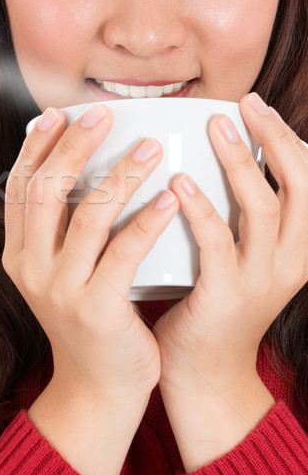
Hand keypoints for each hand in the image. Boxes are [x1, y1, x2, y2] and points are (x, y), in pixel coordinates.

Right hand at [3, 104, 179, 405]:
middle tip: (103, 114)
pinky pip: (123, 253)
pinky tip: (169, 198)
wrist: (96, 387)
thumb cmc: (88, 318)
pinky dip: (147, 221)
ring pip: (87, 216)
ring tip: (151, 146)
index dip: (36, 147)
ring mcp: (59, 290)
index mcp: (18, 254)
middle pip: (45, 192)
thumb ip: (63, 230)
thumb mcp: (60, 272)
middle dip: (72, 146)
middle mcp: (30, 268)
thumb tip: (84, 171)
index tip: (57, 114)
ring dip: (120, 175)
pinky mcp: (96, 309)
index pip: (18, 188)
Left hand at [154, 92, 307, 391]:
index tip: (257, 106)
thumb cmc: (211, 302)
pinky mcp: (228, 294)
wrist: (204, 369)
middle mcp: (292, 259)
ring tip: (215, 127)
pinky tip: (179, 183)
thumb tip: (208, 164)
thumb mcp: (239, 255)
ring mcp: (263, 278)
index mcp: (299, 246)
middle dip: (275, 139)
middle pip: (300, 186)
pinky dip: (201, 210)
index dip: (288, 140)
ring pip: (263, 207)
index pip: (307, 183)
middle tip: (244, 104)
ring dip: (240, 162)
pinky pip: (218, 243)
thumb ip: (235, 217)